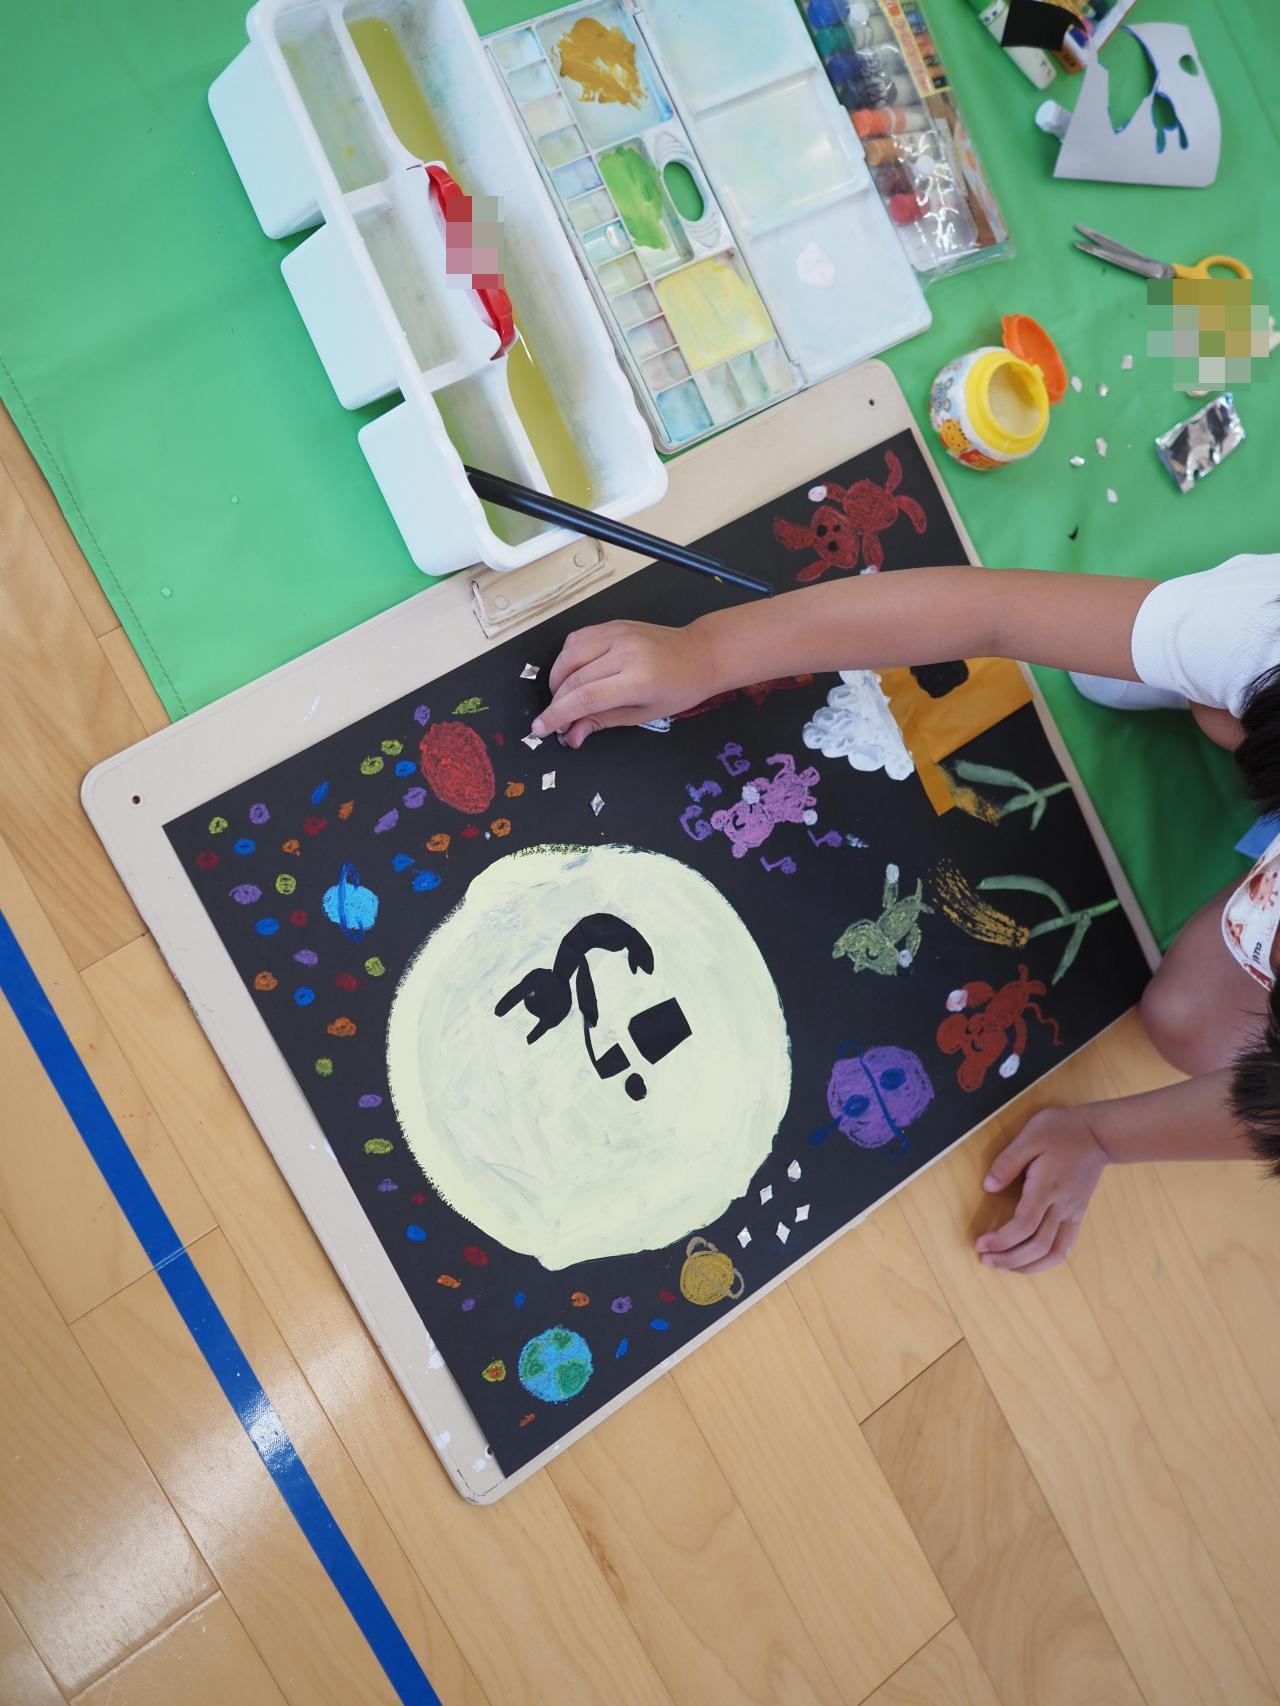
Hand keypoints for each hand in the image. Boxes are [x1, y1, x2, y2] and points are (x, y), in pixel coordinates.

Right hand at [530, 620, 715, 747]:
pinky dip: (567, 658)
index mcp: (637, 679)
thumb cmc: (678, 690)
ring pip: (569, 655)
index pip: (584, 697)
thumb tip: (571, 736)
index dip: (557, 714)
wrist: (699, 653)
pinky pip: (578, 639)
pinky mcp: (613, 624)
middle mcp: (624, 652)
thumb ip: (602, 721)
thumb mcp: (642, 714)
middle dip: (557, 703)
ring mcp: (617, 633)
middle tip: (555, 721)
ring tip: (563, 698)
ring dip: (557, 679)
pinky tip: (572, 674)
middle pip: (573, 678)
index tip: (541, 729)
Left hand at [975, 1106, 1109, 1274]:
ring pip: (1055, 1253)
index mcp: (1046, 1188)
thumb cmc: (1062, 1130)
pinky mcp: (1078, 1213)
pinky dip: (1049, 1258)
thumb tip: (988, 1187)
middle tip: (987, 1260)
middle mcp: (1061, 1206)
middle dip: (1010, 1259)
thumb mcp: (1030, 1136)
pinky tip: (1033, 1260)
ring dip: (1030, 1266)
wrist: (1099, 1135)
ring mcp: (1073, 1212)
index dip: (1001, 1240)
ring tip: (1007, 1266)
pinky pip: (1066, 1245)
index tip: (981, 1244)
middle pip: (1037, 1246)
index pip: (1023, 1226)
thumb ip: (1007, 1162)